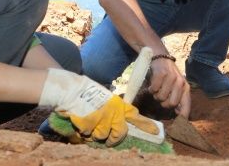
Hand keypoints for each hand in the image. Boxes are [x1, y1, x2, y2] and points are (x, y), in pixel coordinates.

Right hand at [39, 69, 158, 145]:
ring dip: (95, 135)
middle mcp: (113, 112)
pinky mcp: (89, 124)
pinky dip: (84, 133)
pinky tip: (80, 124)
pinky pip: (88, 136)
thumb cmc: (87, 92)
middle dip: (113, 140)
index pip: (136, 116)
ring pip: (102, 136)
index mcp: (118, 105)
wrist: (71, 89)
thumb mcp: (106, 98)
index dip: (146, 125)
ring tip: (89, 127)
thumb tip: (120, 123)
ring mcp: (101, 119)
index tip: (156, 132)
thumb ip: (114, 110)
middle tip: (109, 140)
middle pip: (119, 134)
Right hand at [149, 57, 190, 117]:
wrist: (161, 58)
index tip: (179, 124)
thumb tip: (180, 115)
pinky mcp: (161, 74)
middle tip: (162, 97)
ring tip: (158, 88)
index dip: (183, 115)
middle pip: (171, 104)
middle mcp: (180, 82)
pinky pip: (154, 89)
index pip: (186, 104)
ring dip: (156, 95)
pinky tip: (153, 84)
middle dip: (164, 103)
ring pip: (161, 98)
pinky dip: (151, 89)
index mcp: (185, 87)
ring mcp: (171, 78)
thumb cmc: (168, 76)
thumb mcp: (176, 86)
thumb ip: (178, 99)